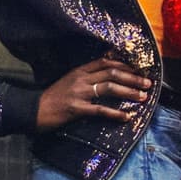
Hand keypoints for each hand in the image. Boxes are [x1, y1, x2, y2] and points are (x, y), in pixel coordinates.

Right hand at [33, 56, 148, 128]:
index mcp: (79, 71)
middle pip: (112, 73)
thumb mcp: (69, 81)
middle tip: (148, 83)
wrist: (32, 110)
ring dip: (129, 91)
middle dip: (133, 77)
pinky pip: (100, 110)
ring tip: (143, 97)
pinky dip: (115, 113)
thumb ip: (87, 76)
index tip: (141, 68)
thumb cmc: (52, 98)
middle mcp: (81, 79)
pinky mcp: (76, 109)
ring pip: (109, 88)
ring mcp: (78, 93)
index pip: (106, 62)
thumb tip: (107, 73)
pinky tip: (126, 117)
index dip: (126, 64)